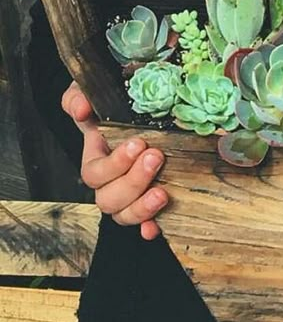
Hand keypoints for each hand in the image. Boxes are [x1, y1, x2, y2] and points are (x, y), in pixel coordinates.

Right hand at [61, 81, 167, 240]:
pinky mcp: (152, 203)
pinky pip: (145, 224)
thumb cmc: (121, 105)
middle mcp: (111, 182)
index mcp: (97, 158)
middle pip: (108, 198)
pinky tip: (156, 227)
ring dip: (142, 207)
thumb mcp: (97, 94)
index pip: (94, 173)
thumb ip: (81, 97)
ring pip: (124, 215)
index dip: (114, 164)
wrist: (154, 109)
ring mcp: (131, 196)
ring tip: (162, 192)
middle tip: (156, 157)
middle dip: (133, 180)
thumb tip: (83, 109)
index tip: (138, 143)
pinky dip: (149, 228)